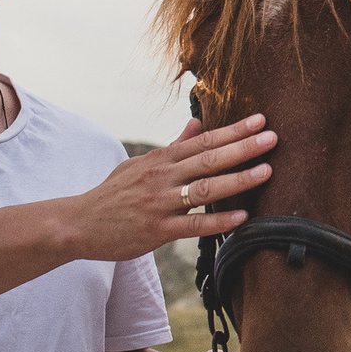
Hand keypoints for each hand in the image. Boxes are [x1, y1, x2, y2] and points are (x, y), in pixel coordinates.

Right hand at [66, 113, 275, 260]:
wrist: (78, 224)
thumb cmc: (113, 194)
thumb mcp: (139, 164)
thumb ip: (172, 147)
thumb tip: (197, 124)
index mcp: (160, 160)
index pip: (202, 141)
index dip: (232, 131)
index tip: (260, 121)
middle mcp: (161, 177)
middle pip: (207, 159)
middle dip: (242, 148)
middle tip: (272, 138)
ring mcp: (159, 204)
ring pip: (203, 189)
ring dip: (237, 179)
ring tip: (266, 171)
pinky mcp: (156, 231)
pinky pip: (192, 225)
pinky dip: (218, 220)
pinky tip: (242, 216)